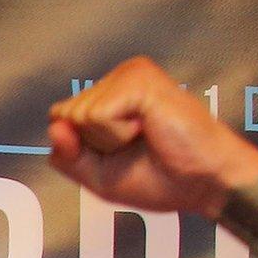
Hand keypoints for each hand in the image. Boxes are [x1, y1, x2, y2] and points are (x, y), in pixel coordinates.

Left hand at [48, 56, 257, 218]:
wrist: (203, 183)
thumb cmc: (160, 179)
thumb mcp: (98, 176)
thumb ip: (68, 156)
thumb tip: (53, 127)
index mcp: (109, 96)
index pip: (59, 121)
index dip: (80, 150)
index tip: (120, 154)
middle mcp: (118, 78)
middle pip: (64, 117)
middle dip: (93, 146)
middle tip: (137, 146)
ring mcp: (129, 74)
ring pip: (77, 117)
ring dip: (107, 141)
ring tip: (145, 137)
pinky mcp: (139, 78)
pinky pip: (95, 116)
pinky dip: (116, 135)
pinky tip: (148, 129)